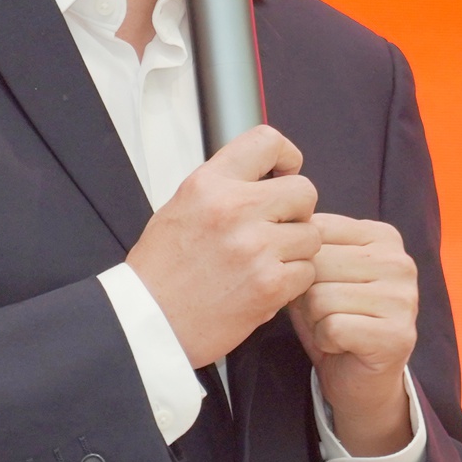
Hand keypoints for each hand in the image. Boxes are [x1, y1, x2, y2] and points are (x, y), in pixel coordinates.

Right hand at [127, 126, 321, 366]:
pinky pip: (307, 272)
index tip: (284, 174)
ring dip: (296, 251)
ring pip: (311, 235)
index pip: (267, 141)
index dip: (286, 157)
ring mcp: (255, 247)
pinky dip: (292, 282)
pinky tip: (264, 286)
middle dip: (297, 211)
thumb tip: (265, 178)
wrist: (149, 321)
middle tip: (277, 229)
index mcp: (209, 184)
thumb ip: (223, 187)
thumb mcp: (181, 207)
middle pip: (304, 191)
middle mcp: (234, 209)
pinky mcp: (269, 284)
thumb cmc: (161, 270)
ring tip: (265, 262)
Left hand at [287, 215, 419, 455]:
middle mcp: (400, 261)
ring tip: (334, 328)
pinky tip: (341, 345)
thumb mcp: (317, 274)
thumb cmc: (335, 319)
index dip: (302, 264)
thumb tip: (274, 230)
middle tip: (327, 313)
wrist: (361, 380)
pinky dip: (325, 341)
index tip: (322, 285)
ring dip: (315, 320)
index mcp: (383, 236)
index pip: (317, 230)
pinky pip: (332, 327)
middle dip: (307, 294)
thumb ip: (305, 247)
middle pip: (317, 264)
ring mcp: (404, 298)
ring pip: (321, 297)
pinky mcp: (397, 334)